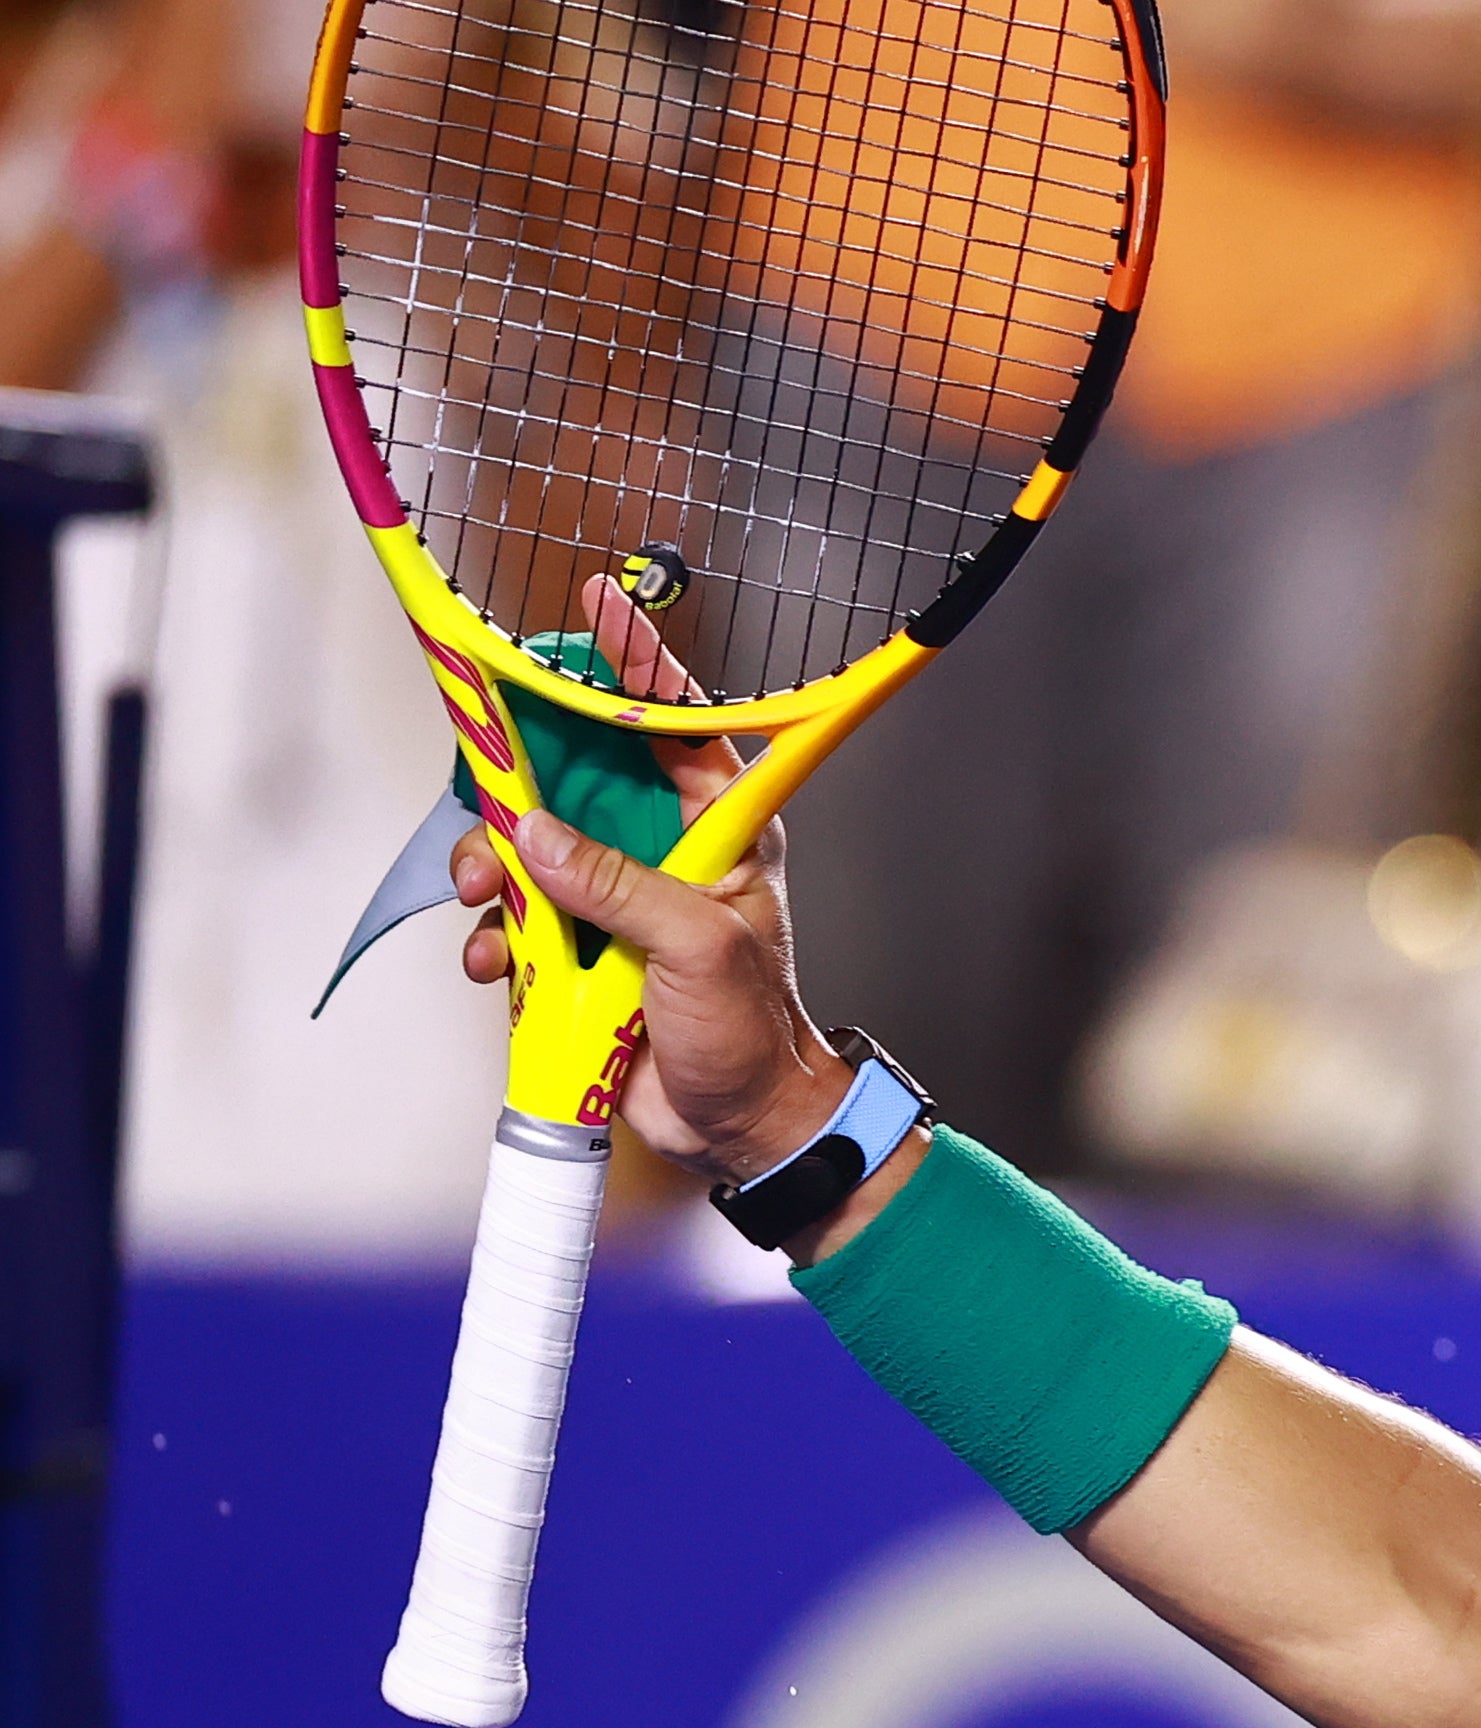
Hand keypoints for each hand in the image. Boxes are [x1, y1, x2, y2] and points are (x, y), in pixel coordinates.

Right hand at [446, 573, 850, 1181]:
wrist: (735, 1129)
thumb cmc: (749, 1034)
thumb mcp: (695, 948)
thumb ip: (615, 887)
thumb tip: (530, 837)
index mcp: (721, 828)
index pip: (676, 723)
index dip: (635, 662)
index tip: (595, 598)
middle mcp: (663, 849)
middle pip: (571, 777)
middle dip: (517, 788)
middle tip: (485, 806)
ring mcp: (614, 897)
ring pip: (525, 848)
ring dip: (492, 874)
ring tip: (489, 911)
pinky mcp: (577, 947)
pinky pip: (513, 917)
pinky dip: (494, 938)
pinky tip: (497, 967)